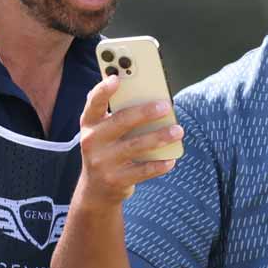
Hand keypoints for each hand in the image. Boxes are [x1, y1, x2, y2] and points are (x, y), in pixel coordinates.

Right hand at [75, 75, 181, 207]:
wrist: (96, 189)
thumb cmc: (106, 149)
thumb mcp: (102, 131)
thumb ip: (117, 113)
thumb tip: (148, 95)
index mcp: (89, 124)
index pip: (93, 103)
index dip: (103, 90)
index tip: (116, 78)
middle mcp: (92, 142)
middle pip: (121, 122)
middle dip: (145, 112)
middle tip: (166, 106)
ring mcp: (103, 162)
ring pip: (135, 146)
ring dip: (159, 137)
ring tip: (178, 130)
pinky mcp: (116, 180)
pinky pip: (142, 171)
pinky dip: (159, 165)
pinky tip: (172, 159)